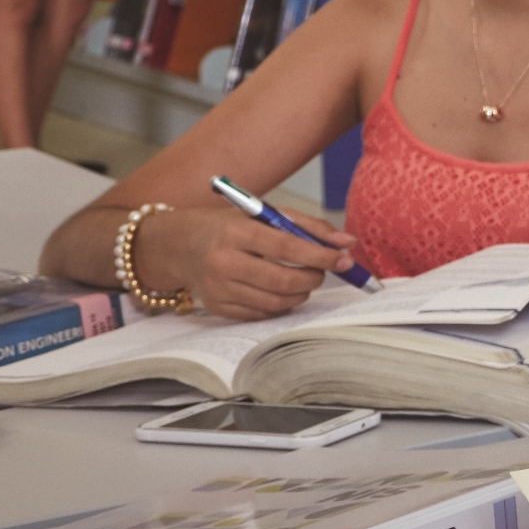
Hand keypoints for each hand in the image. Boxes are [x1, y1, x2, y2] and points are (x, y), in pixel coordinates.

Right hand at [164, 201, 343, 318]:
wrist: (181, 245)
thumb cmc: (230, 226)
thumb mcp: (265, 214)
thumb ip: (308, 226)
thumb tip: (347, 242)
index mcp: (237, 232)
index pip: (287, 248)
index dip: (321, 256)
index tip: (344, 260)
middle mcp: (223, 261)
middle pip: (283, 281)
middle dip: (313, 279)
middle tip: (321, 272)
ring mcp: (218, 288)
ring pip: (276, 302)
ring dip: (300, 294)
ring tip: (303, 280)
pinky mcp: (217, 307)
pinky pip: (261, 314)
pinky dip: (281, 305)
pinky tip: (281, 291)